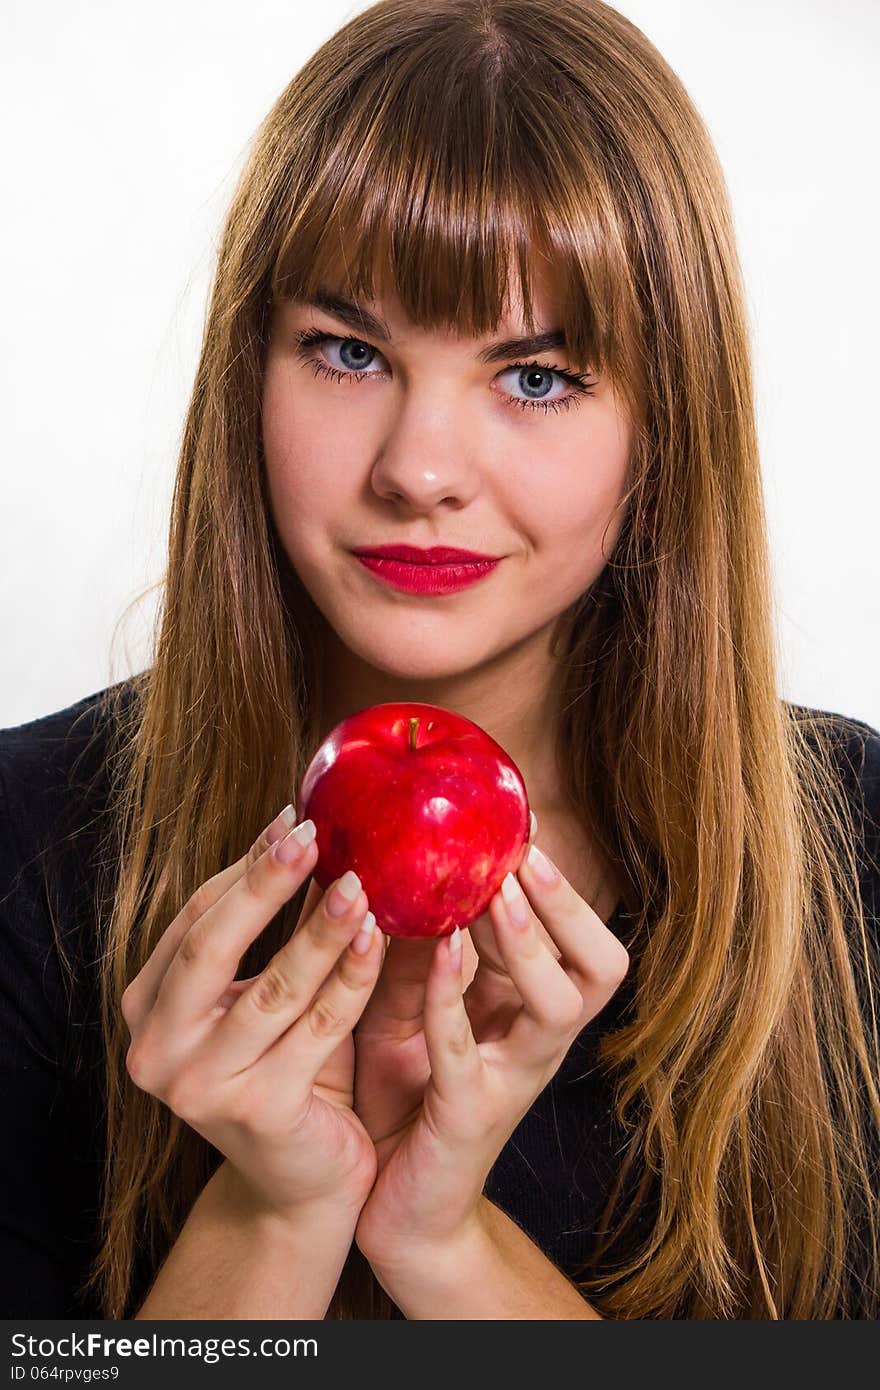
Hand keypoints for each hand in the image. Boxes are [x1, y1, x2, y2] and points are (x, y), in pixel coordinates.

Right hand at [121, 806, 383, 1222]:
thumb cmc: (290, 1072)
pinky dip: (352, 978)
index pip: (194, 920)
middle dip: (267, 882)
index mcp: (147, 1009)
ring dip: (320, 927)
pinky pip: (318, 1028)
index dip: (245, 867)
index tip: (294, 819)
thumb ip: (271, 931)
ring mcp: (202, 1086)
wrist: (304, 1185)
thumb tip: (302, 832)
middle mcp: (157, 1049)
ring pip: (274, 986)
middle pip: (213, 944)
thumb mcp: (267, 996)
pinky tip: (379, 939)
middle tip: (316, 834)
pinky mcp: (259, 1111)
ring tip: (361, 881)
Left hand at [352, 827, 630, 1266]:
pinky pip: (469, 1052)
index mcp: (533, 1006)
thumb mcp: (410, 999)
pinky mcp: (469, 1116)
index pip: (584, 939)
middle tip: (523, 855)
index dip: (564, 886)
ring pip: (557, 1005)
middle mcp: (540, 1041)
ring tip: (493, 897)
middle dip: (565, 905)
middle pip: (599, 967)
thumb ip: (419, 941)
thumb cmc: (403, 1090)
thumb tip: (399, 854)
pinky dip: (455, 1000)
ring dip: (525, 944)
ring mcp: (512, 1079)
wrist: (392, 1208)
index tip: (527, 824)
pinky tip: (440, 953)